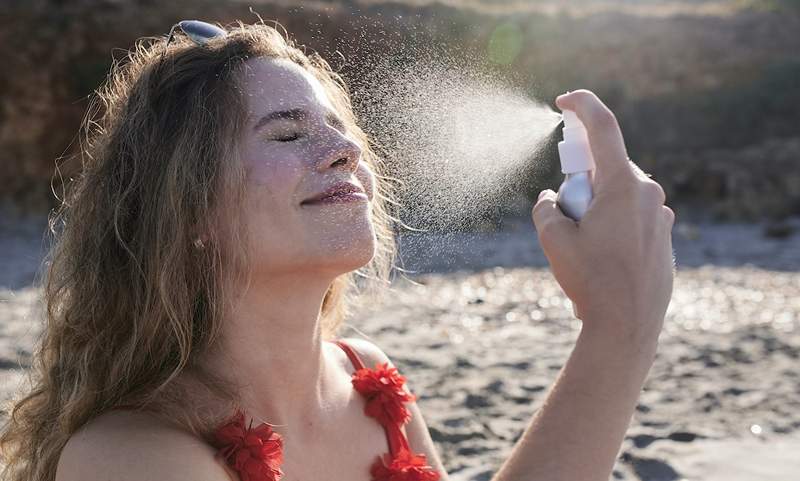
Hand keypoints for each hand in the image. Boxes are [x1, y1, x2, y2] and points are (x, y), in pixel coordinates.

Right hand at [532, 90, 674, 342]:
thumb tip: (552, 197)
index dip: (582, 105)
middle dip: (580, 181)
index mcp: (622, 185)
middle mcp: (648, 193)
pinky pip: (632, 218)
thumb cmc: (591, 281)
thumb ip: (546, 207)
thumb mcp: (554, 240)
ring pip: (618, 195)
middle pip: (605, 168)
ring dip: (595, 207)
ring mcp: (661, 217)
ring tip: (584, 249)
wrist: (628, 327)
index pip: (604, 127)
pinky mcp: (663, 238)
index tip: (563, 101)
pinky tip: (603, 261)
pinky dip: (611, 226)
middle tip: (565, 215)